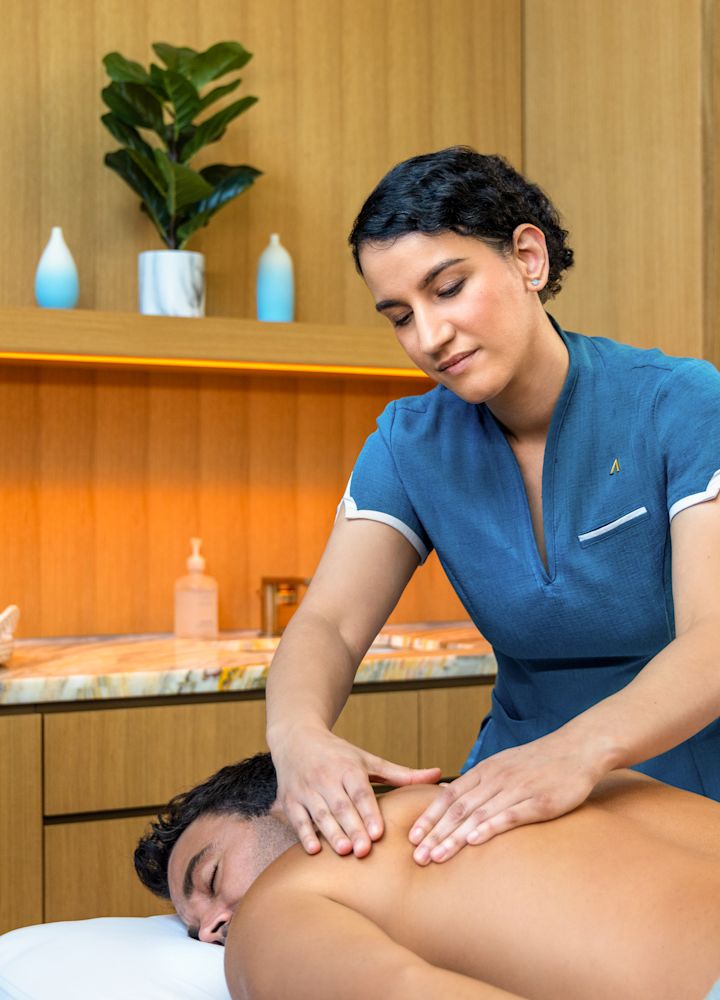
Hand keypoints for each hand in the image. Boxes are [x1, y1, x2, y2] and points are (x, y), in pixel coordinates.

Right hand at [271, 725, 441, 857]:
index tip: (379, 832)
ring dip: (331, 832)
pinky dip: (304, 834)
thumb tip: (439, 775)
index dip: (368, 811)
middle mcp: (326, 777)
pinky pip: (297, 819)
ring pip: (319, 813)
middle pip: (340, 805)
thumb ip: (402, 774)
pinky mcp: (290, 800)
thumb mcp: (369, 760)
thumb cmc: (339, 754)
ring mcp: (306, 789)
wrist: (296, 739)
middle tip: (364, 851)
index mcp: (348, 767)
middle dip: (352, 827)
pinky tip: (314, 850)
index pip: (360, 791)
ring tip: (344, 851)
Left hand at [408, 732, 603, 863]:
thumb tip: (453, 797)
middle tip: (417, 857)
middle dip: (435, 834)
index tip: (412, 838)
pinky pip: (509, 815)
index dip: (430, 817)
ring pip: (478, 815)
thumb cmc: (540, 761)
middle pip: (458, 809)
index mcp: (486, 771)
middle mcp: (496, 779)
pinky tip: (474, 841)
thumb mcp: (504, 765)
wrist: (577, 749)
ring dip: (454, 837)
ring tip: (436, 856)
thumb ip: (480, 782)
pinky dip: (489, 828)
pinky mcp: (538, 802)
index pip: (450, 797)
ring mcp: (516, 789)